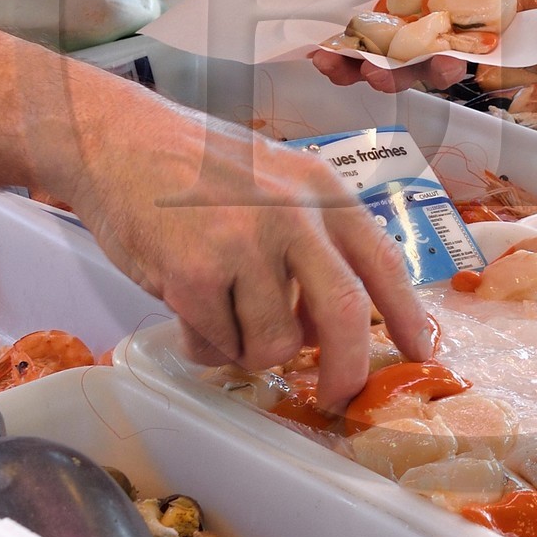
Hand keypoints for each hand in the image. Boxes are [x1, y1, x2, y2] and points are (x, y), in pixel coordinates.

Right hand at [63, 78, 433, 408]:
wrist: (114, 139)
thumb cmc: (191, 166)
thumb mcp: (274, 179)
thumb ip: (310, 238)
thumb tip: (332, 324)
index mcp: (320, 190)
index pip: (381, 261)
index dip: (406, 315)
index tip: (422, 352)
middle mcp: (292, 215)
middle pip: (343, 316)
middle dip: (345, 373)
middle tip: (336, 397)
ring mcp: (244, 244)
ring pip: (273, 344)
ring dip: (248, 350)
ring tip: (220, 314)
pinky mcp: (195, 274)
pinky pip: (217, 345)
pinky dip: (203, 344)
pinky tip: (184, 308)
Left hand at [311, 47, 466, 94]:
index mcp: (450, 35)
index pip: (451, 57)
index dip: (445, 64)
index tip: (444, 64)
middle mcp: (423, 49)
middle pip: (412, 71)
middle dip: (398, 75)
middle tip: (379, 75)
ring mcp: (392, 50)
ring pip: (378, 69)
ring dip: (360, 71)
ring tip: (341, 66)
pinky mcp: (363, 45)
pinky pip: (350, 59)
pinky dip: (336, 60)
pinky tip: (321, 57)